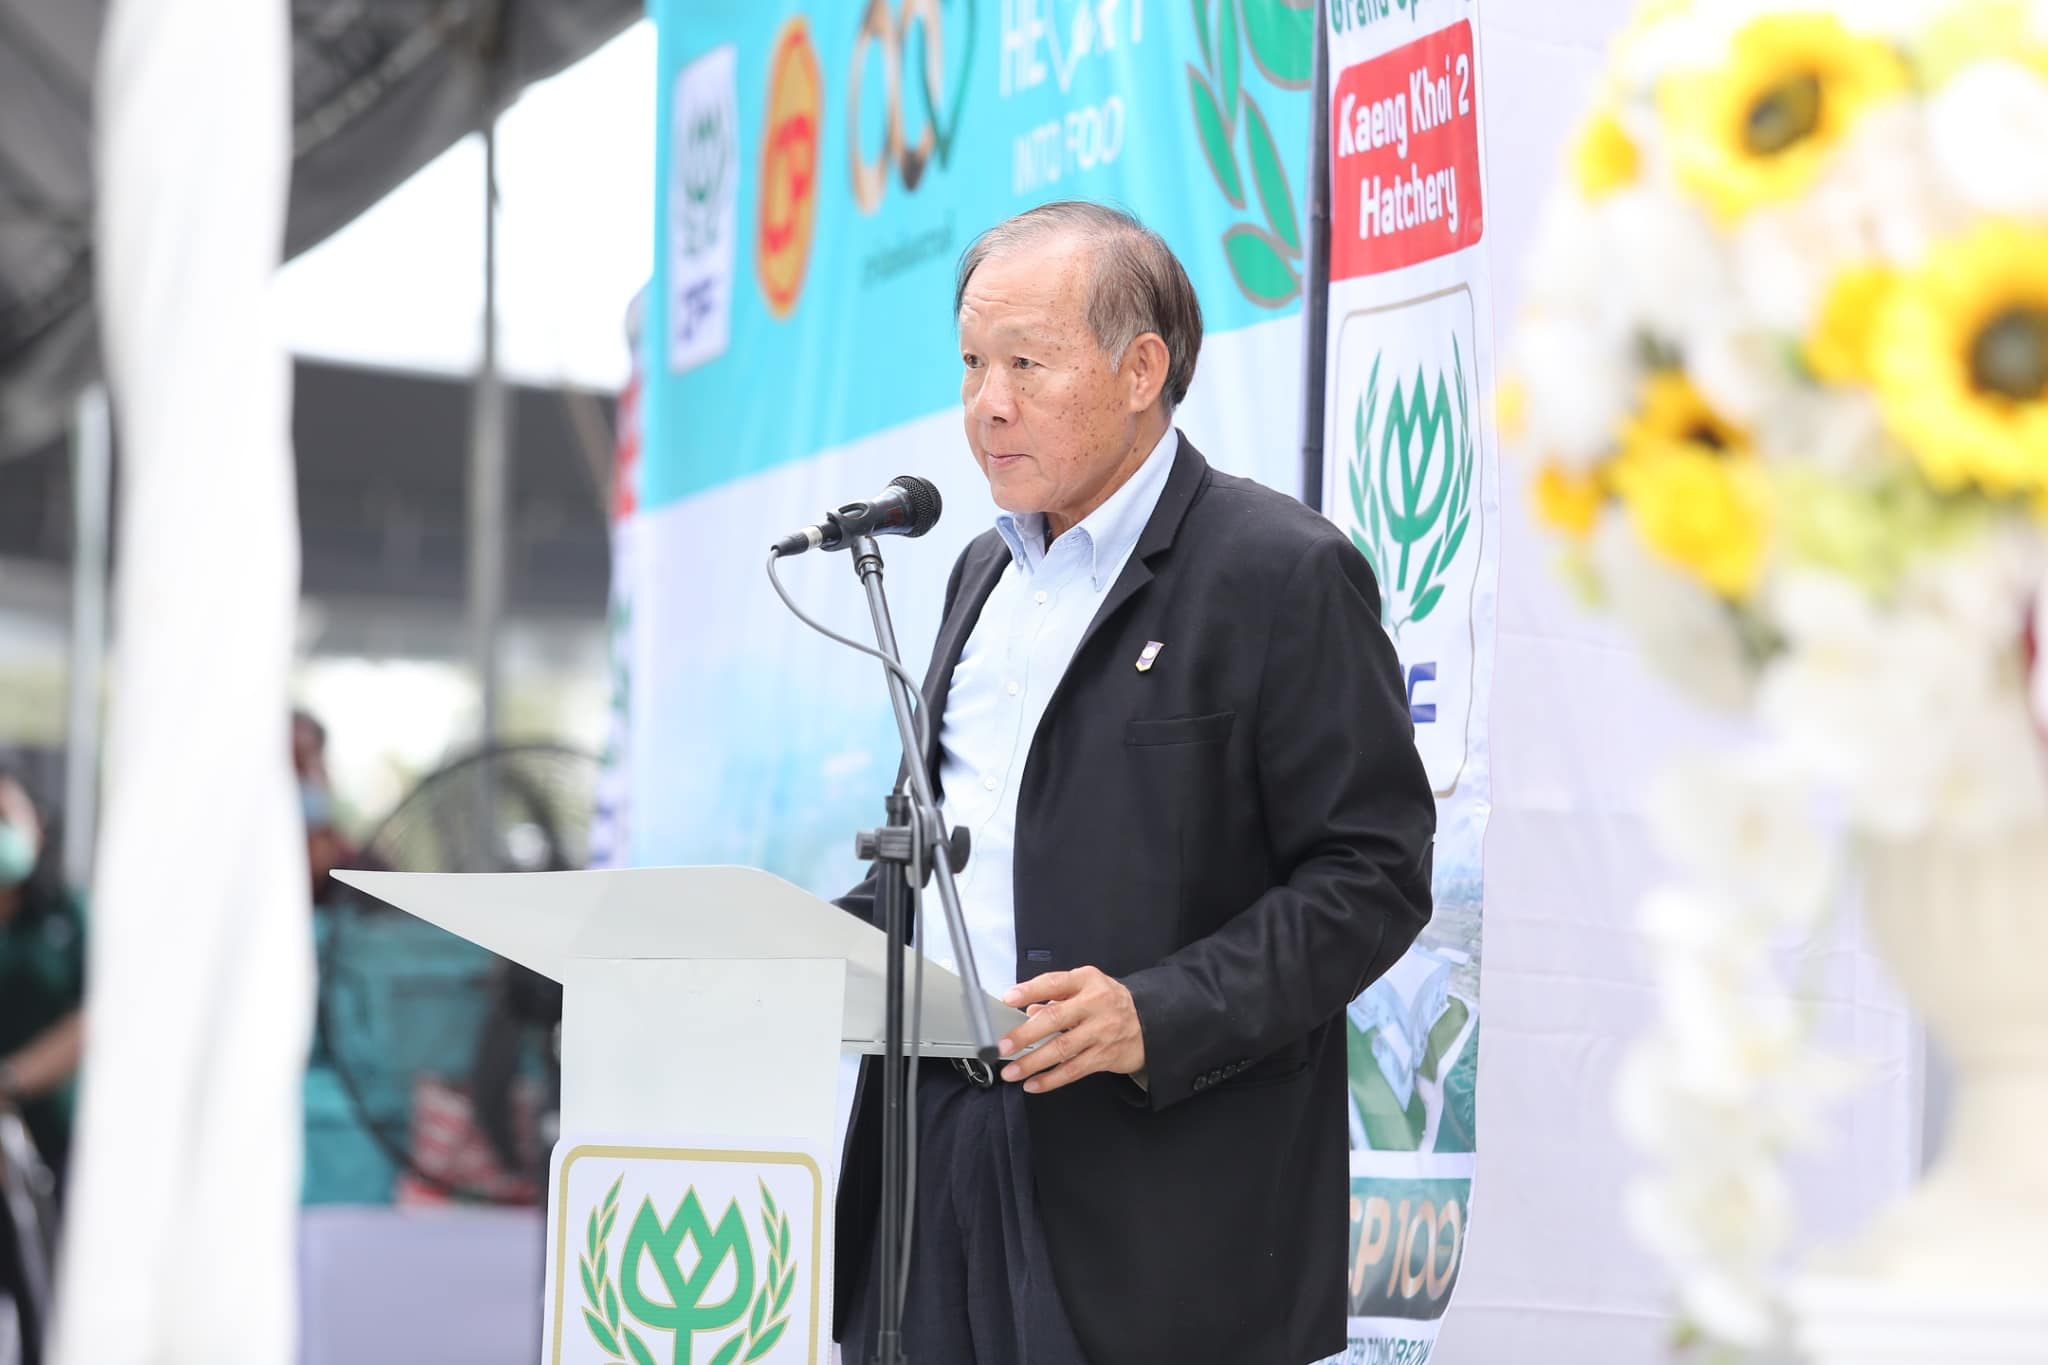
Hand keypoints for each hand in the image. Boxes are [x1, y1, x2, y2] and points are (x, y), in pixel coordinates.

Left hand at [997, 967, 1145, 1093]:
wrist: (1149, 1022)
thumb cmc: (1109, 1002)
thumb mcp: (1086, 988)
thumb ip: (1057, 998)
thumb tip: (1029, 1012)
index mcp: (1087, 981)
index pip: (1053, 983)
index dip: (1029, 991)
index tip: (1008, 999)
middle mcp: (1095, 1004)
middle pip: (1055, 1018)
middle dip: (1025, 1034)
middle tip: (1003, 1046)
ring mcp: (1101, 1032)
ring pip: (1062, 1049)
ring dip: (1033, 1063)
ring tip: (1011, 1072)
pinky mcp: (1105, 1056)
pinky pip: (1074, 1070)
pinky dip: (1051, 1079)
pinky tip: (1033, 1084)